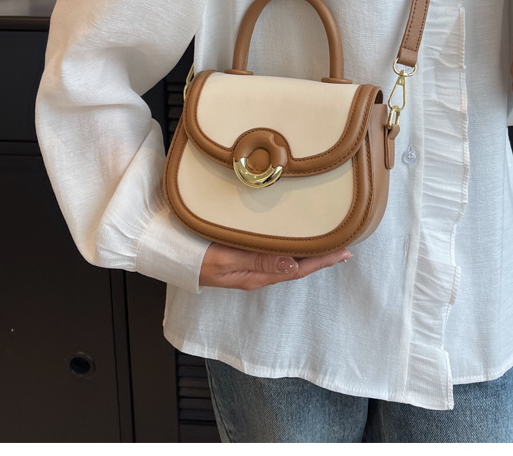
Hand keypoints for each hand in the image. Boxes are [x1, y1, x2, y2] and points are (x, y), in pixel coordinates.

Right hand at [199, 242, 351, 290]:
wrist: (167, 252)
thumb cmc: (192, 256)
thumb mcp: (224, 260)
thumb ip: (258, 262)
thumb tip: (293, 265)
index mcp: (256, 275)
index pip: (298, 269)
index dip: (322, 261)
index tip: (345, 253)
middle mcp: (256, 271)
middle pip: (297, 265)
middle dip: (321, 256)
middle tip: (344, 244)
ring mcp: (248, 264)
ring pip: (286, 258)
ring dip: (307, 250)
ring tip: (326, 240)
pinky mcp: (240, 254)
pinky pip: (272, 251)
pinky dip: (289, 244)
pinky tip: (293, 237)